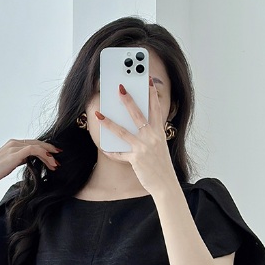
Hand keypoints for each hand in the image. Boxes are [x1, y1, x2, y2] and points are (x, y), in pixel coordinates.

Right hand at [0, 137, 60, 190]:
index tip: (54, 158)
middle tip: (59, 159)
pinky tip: (50, 162)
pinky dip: (44, 154)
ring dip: (49, 155)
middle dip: (50, 151)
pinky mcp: (15, 152)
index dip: (45, 150)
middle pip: (37, 142)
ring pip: (38, 145)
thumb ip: (19, 160)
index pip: (33, 143)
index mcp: (12, 144)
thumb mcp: (9, 165)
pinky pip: (34, 149)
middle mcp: (14, 142)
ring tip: (56, 165)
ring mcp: (14, 146)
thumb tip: (28, 161)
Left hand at [97, 78, 176, 196]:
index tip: (147, 80)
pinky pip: (120, 154)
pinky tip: (103, 147)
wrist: (165, 183)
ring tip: (99, 114)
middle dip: (128, 100)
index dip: (152, 93)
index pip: (156, 109)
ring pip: (123, 132)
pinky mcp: (135, 160)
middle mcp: (152, 137)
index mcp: (159, 132)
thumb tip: (138, 125)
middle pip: (138, 115)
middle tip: (120, 88)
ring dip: (109, 122)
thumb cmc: (161, 165)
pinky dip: (111, 152)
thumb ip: (151, 134)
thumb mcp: (160, 146)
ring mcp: (143, 148)